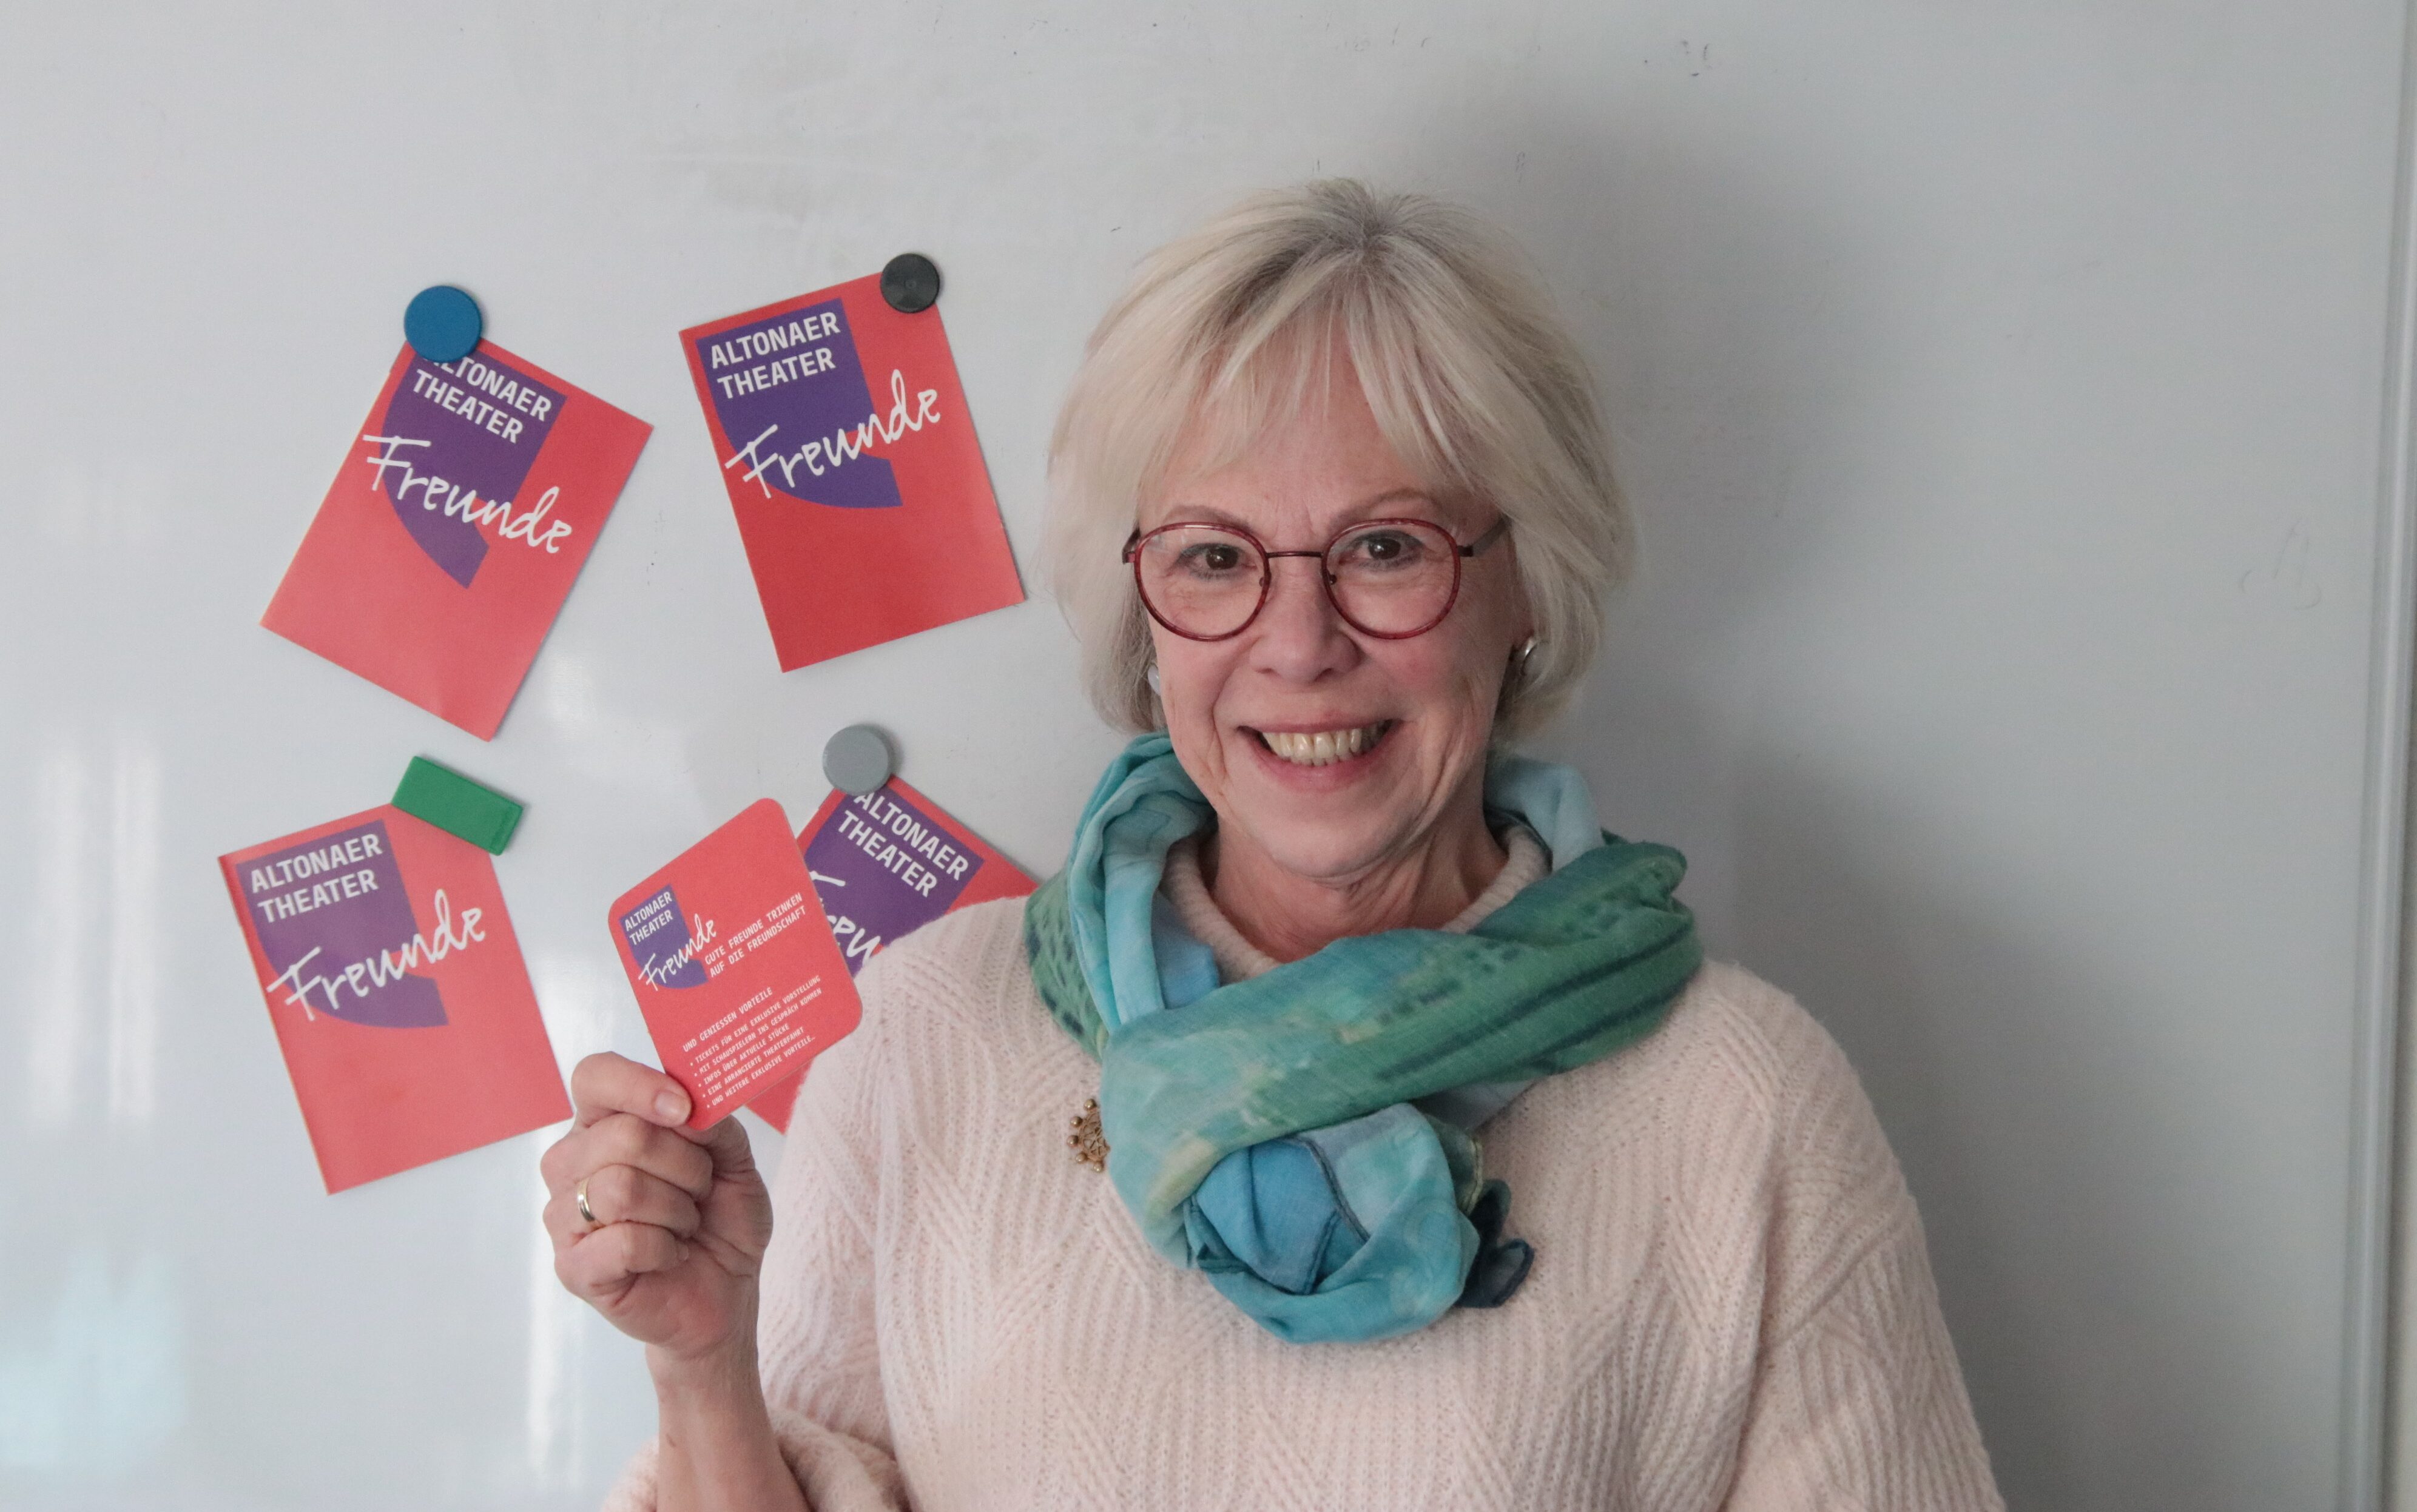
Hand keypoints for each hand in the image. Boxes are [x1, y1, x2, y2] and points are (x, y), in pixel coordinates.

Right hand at [540, 1053, 773, 1361]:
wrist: (726, 1294)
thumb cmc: (720, 1220)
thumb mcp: (734, 1160)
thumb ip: (713, 1123)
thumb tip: (689, 1104)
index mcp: (603, 1123)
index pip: (594, 1077)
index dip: (638, 1085)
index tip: (684, 1108)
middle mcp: (570, 1163)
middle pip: (623, 1135)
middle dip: (686, 1165)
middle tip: (700, 1191)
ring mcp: (563, 1216)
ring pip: (621, 1187)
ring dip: (677, 1210)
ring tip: (685, 1225)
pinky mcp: (572, 1267)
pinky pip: (623, 1241)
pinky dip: (666, 1249)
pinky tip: (670, 1256)